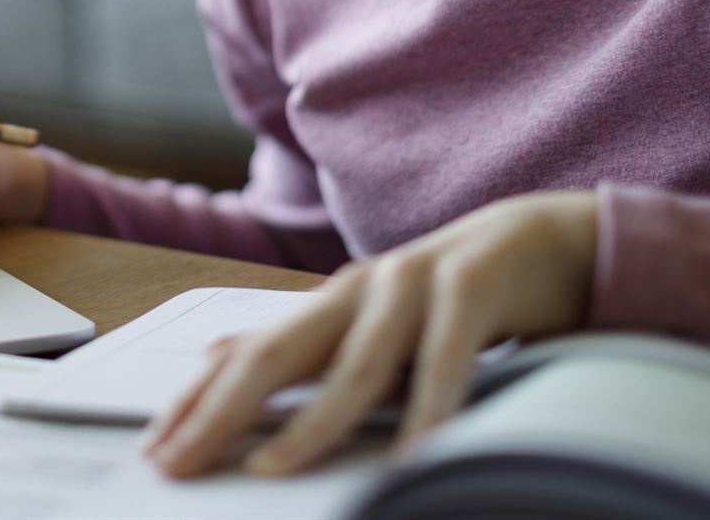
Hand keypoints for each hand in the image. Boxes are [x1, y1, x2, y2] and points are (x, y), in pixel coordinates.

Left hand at [140, 190, 598, 476]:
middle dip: (221, 411)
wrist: (553, 239)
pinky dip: (429, 409)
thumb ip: (300, 345)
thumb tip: (216, 358)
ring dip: (313, 421)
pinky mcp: (473, 284)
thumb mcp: (371, 324)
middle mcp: (360, 288)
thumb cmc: (457, 295)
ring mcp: (415, 282)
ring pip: (355, 363)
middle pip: (277, 355)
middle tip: (180, 463)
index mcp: (332, 304)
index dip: (197, 404)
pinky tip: (414, 457)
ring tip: (273, 470)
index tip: (156, 454)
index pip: (248, 358)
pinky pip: (447, 357)